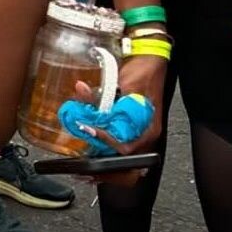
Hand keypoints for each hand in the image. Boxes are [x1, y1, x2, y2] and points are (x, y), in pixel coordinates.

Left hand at [73, 55, 165, 185]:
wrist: (152, 61)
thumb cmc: (142, 71)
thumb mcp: (120, 82)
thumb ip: (100, 93)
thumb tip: (80, 91)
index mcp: (148, 129)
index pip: (125, 148)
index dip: (104, 143)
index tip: (87, 131)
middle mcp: (146, 136)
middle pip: (125, 164)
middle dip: (104, 168)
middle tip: (82, 170)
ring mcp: (140, 136)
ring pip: (124, 162)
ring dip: (105, 165)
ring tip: (85, 168)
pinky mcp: (133, 132)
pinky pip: (121, 150)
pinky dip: (107, 155)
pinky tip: (93, 154)